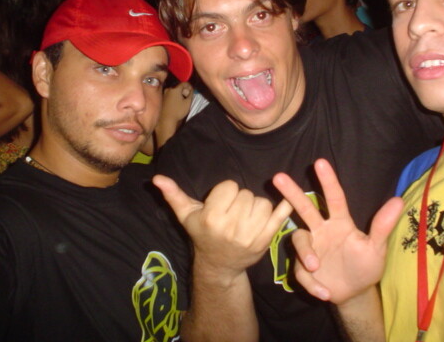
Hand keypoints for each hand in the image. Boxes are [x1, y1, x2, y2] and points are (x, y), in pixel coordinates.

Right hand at [153, 175, 292, 277]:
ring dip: (257, 206)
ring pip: (262, 203)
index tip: (221, 203)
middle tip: (233, 212)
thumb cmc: (202, 234)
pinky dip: (285, 206)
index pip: (229, 186)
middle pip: (246, 194)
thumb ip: (173, 195)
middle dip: (241, 199)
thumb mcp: (187, 216)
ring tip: (246, 217)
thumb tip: (156, 178)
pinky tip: (287, 201)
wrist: (219, 265)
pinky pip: (280, 214)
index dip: (226, 192)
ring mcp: (250, 235)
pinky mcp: (266, 240)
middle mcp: (231, 227)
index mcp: (212, 218)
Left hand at [162, 82, 192, 122]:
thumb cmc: (178, 111)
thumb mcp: (188, 103)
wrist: (166, 119)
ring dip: (179, 93)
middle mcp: (169, 89)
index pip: (185, 83)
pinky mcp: (163, 98)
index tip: (192, 91)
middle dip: (184, 90)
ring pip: (175, 90)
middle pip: (179, 86)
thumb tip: (190, 89)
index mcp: (175, 89)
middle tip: (187, 96)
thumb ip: (190, 94)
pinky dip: (175, 96)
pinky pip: (171, 94)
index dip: (190, 86)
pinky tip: (177, 102)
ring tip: (182, 100)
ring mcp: (165, 94)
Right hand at [272, 158, 402, 304]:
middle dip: (291, 193)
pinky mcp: (303, 267)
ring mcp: (311, 247)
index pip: (334, 198)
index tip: (320, 162)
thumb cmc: (366, 266)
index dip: (328, 181)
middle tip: (278, 177)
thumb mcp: (376, 248)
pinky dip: (312, 283)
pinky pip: (301, 271)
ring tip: (316, 268)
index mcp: (340, 223)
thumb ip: (382, 225)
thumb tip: (398, 200)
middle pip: (304, 208)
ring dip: (306, 254)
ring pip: (298, 240)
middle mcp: (322, 230)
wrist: (354, 294)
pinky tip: (325, 293)